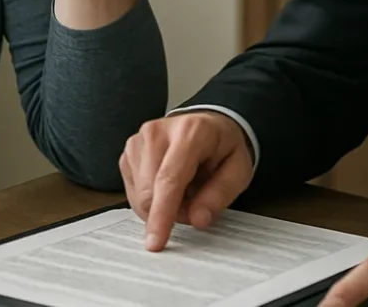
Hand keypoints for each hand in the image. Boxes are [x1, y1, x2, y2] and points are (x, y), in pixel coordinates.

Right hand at [120, 112, 253, 250]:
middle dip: (171, 212)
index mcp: (190, 132)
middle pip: (149, 192)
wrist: (207, 126)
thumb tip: (198, 220)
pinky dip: (151, 200)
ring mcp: (139, 140)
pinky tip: (167, 187)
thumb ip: (220, 195)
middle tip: (195, 203)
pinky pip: (133, 193)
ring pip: (139, 196)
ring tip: (184, 190)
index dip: (161, 214)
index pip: (169, 178)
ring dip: (161, 206)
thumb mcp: (238, 170)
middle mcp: (158, 131)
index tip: (156, 242)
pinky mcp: (129, 152)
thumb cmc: (222, 147)